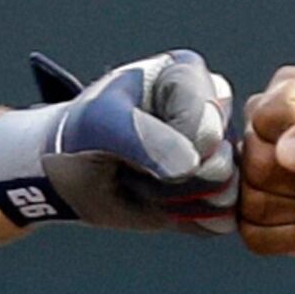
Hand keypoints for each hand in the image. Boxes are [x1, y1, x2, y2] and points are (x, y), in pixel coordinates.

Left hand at [0, 50, 238, 233]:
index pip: (205, 124)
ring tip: (144, 180)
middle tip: (132, 164)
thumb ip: (143, 137)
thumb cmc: (83, 137)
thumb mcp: (100, 125)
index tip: (128, 139)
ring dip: (174, 200)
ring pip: (223, 194)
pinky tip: (162, 203)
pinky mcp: (218, 189)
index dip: (166, 146)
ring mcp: (221, 151)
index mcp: (188, 74)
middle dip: (169, 178)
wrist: (71, 173)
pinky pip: (223, 218)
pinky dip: (187, 219)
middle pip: (219, 163)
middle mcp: (213, 111)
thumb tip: (191, 166)